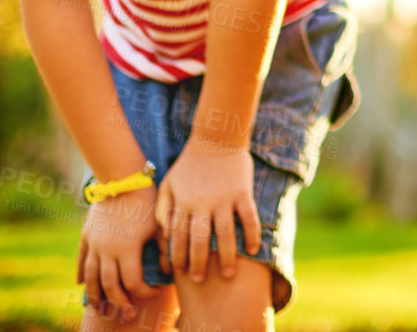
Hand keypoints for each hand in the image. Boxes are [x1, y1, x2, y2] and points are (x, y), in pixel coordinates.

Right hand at [78, 186, 163, 318]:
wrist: (123, 178)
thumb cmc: (147, 200)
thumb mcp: (159, 224)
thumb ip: (164, 249)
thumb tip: (172, 271)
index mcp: (127, 249)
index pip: (133, 282)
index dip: (144, 292)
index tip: (155, 292)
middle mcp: (107, 250)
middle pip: (110, 285)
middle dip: (119, 302)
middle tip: (128, 315)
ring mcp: (94, 243)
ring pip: (91, 277)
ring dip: (95, 295)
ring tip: (101, 308)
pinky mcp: (86, 235)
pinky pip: (81, 259)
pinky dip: (81, 274)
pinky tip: (81, 284)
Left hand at [153, 144, 260, 283]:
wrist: (217, 138)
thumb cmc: (189, 164)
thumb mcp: (168, 184)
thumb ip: (163, 210)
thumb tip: (165, 237)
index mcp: (183, 203)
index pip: (178, 237)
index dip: (178, 256)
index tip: (181, 272)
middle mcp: (202, 204)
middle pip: (200, 240)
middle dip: (199, 263)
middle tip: (200, 279)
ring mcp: (224, 198)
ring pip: (225, 234)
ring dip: (226, 257)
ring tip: (227, 274)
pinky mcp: (243, 192)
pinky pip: (249, 218)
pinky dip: (252, 235)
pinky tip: (253, 250)